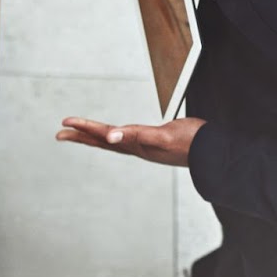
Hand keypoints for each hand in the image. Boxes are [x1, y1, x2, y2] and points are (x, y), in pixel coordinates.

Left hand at [56, 115, 203, 167]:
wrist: (215, 153)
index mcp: (136, 144)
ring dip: (95, 136)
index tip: (65, 123)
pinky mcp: (156, 143)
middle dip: (81, 136)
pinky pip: (129, 139)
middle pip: (103, 140)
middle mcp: (138, 147)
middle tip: (60, 133)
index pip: (103, 135)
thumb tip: (111, 136)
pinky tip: (115, 135)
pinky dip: (117, 136)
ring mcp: (146, 147)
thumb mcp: (162, 137)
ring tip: (79, 133)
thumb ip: (137, 136)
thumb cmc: (192, 145)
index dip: (84, 128)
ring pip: (113, 141)